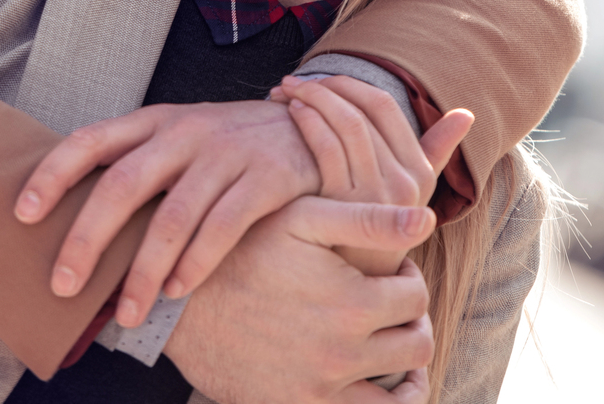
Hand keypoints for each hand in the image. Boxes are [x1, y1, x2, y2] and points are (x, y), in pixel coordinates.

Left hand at [14, 100, 319, 324]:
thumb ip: (138, 166)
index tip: (22, 214)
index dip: (53, 174)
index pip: (90, 140)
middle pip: (122, 185)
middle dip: (87, 239)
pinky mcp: (264, 178)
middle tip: (63, 285)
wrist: (313, 125)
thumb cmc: (229, 144)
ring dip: (145, 271)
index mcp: (153, 122)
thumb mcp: (180, 138)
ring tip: (128, 313)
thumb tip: (76, 223)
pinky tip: (178, 290)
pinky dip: (197, 263)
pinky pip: (223, 226)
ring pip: (172, 217)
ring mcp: (225, 153)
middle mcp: (183, 132)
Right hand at [163, 196, 436, 402]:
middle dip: (410, 323)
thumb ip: (367, 218)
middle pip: (416, 347)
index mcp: (352, 303)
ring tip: (386, 346)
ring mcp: (319, 390)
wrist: (176, 299)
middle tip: (389, 308)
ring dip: (402, 370)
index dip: (406, 279)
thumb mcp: (300, 218)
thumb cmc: (241, 246)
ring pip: (398, 396)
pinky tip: (368, 383)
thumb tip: (428, 220)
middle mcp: (342, 354)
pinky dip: (376, 402)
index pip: (414, 296)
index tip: (388, 272)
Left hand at [272, 76, 472, 274]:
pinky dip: (306, 122)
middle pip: (362, 111)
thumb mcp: (412, 193)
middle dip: (324, 87)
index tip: (321, 80)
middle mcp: (403, 183)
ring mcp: (374, 195)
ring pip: (343, 124)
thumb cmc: (376, 230)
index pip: (384, 106)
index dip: (349, 84)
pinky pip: (325, 147)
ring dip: (310, 99)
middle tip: (295, 82)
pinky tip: (290, 113)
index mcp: (420, 172)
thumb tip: (466, 114)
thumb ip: (437, 150)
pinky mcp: (343, 206)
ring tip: (286, 93)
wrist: (353, 287)